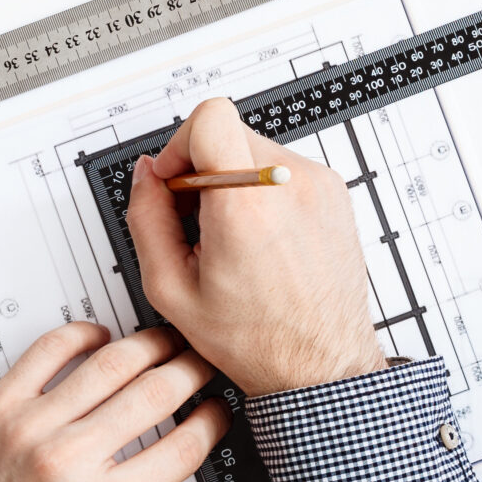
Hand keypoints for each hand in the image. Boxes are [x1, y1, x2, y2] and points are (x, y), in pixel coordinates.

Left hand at [0, 323, 243, 481]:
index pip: (184, 447)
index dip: (214, 422)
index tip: (218, 413)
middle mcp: (70, 460)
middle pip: (157, 393)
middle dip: (195, 372)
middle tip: (204, 368)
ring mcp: (34, 426)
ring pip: (113, 363)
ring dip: (151, 346)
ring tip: (167, 345)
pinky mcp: (2, 404)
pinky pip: (51, 349)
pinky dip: (83, 334)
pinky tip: (102, 340)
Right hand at [124, 99, 383, 397]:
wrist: (321, 363)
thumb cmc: (258, 340)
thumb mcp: (172, 289)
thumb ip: (146, 220)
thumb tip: (147, 177)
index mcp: (246, 205)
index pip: (210, 117)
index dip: (181, 145)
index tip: (177, 181)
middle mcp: (291, 185)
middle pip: (229, 133)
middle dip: (203, 171)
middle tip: (198, 223)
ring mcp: (320, 186)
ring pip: (257, 151)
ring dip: (234, 183)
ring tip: (232, 239)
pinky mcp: (335, 194)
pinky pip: (285, 171)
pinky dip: (265, 194)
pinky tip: (261, 241)